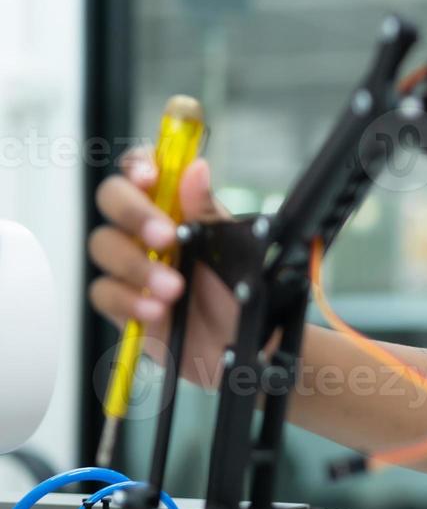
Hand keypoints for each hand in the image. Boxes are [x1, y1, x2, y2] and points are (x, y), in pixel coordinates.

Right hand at [87, 153, 241, 388]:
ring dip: (138, 265)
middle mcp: (145, 229)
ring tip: (174, 288)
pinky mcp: (120, 300)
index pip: (143, 171)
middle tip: (166, 236)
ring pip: (104, 245)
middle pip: (113, 200)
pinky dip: (129, 299)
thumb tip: (196, 169)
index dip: (140, 166)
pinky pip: (104, 291)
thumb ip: (207, 211)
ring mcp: (130, 263)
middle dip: (135, 214)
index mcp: (174, 207)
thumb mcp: (231, 249)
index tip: (151, 177)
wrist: (240, 343)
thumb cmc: (236, 291)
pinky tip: (156, 309)